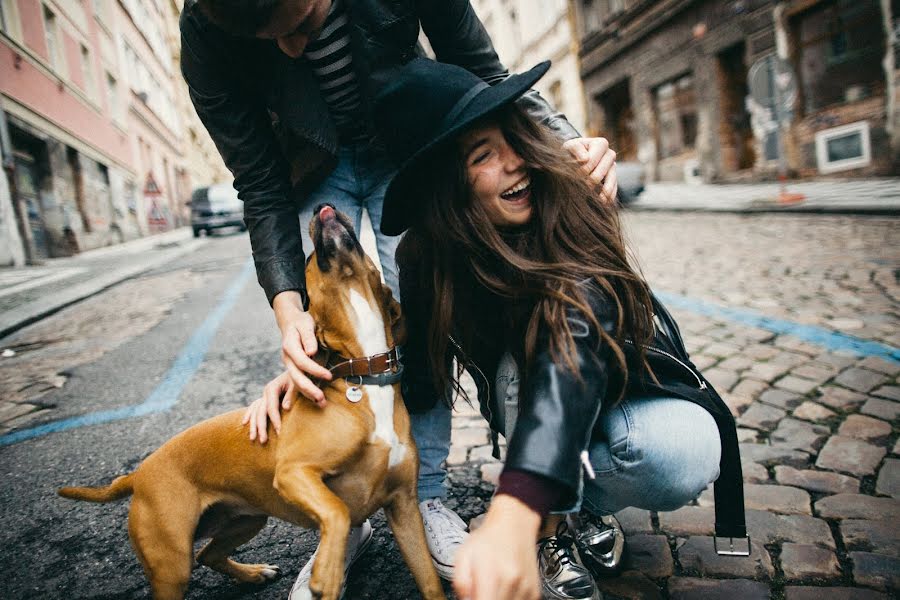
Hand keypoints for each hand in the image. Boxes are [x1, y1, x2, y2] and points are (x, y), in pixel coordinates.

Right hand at [242, 371, 295, 442]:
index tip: (279, 432)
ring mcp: (264, 395)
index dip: (275, 420)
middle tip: (263, 441)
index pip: (271, 407)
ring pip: (256, 411)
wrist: (299, 369)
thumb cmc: (301, 378)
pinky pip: (254, 407)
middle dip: (261, 427)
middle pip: (261, 411)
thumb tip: (285, 408)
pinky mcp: (265, 397)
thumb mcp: (298, 384)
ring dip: (253, 425)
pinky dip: (249, 415)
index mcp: (273, 387)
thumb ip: (292, 394)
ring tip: (252, 439)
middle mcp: (266, 391)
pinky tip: (244, 423)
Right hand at [272, 290, 331, 404]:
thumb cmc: (301, 321)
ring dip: (307, 394)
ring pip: (295, 382)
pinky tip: (315, 400)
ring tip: (321, 403)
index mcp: (289, 346)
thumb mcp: (306, 324)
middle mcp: (287, 358)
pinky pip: (297, 382)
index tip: (329, 376)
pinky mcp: (293, 368)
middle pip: (296, 376)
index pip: (302, 361)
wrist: (291, 322)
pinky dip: (306, 392)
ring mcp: (288, 364)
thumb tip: (311, 352)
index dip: (315, 370)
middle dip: (309, 388)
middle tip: (322, 399)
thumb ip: (308, 338)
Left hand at [454, 495, 541, 599]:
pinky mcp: (534, 592)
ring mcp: (526, 589)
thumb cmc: (489, 539)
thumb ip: (460, 582)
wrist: (515, 524)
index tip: (473, 597)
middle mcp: (513, 583)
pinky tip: (504, 588)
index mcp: (493, 575)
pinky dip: (509, 599)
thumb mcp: (463, 555)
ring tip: (492, 587)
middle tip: (481, 590)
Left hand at [563, 137, 617, 202]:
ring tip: (591, 198)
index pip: (591, 161)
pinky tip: (602, 204)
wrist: (575, 157)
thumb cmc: (571, 151)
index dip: (581, 171)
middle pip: (600, 174)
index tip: (573, 176)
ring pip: (610, 184)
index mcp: (601, 144)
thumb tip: (584, 159)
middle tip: (579, 187)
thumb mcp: (570, 146)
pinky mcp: (614, 179)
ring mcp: (613, 168)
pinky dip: (608, 198)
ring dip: (599, 193)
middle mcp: (610, 155)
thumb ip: (576, 149)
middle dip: (587, 182)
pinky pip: (614, 191)